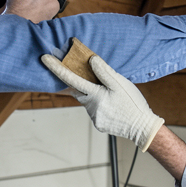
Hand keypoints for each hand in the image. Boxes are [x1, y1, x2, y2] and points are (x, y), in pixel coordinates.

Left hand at [41, 52, 164, 151]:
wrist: (142, 128)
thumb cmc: (132, 104)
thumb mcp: (121, 84)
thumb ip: (104, 72)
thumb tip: (90, 60)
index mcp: (95, 95)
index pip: (71, 78)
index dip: (57, 68)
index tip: (44, 58)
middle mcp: (90, 107)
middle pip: (77, 90)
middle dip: (78, 81)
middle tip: (86, 74)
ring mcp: (94, 117)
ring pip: (86, 100)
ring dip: (91, 93)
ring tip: (109, 92)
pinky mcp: (98, 123)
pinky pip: (93, 109)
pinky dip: (98, 103)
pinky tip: (112, 103)